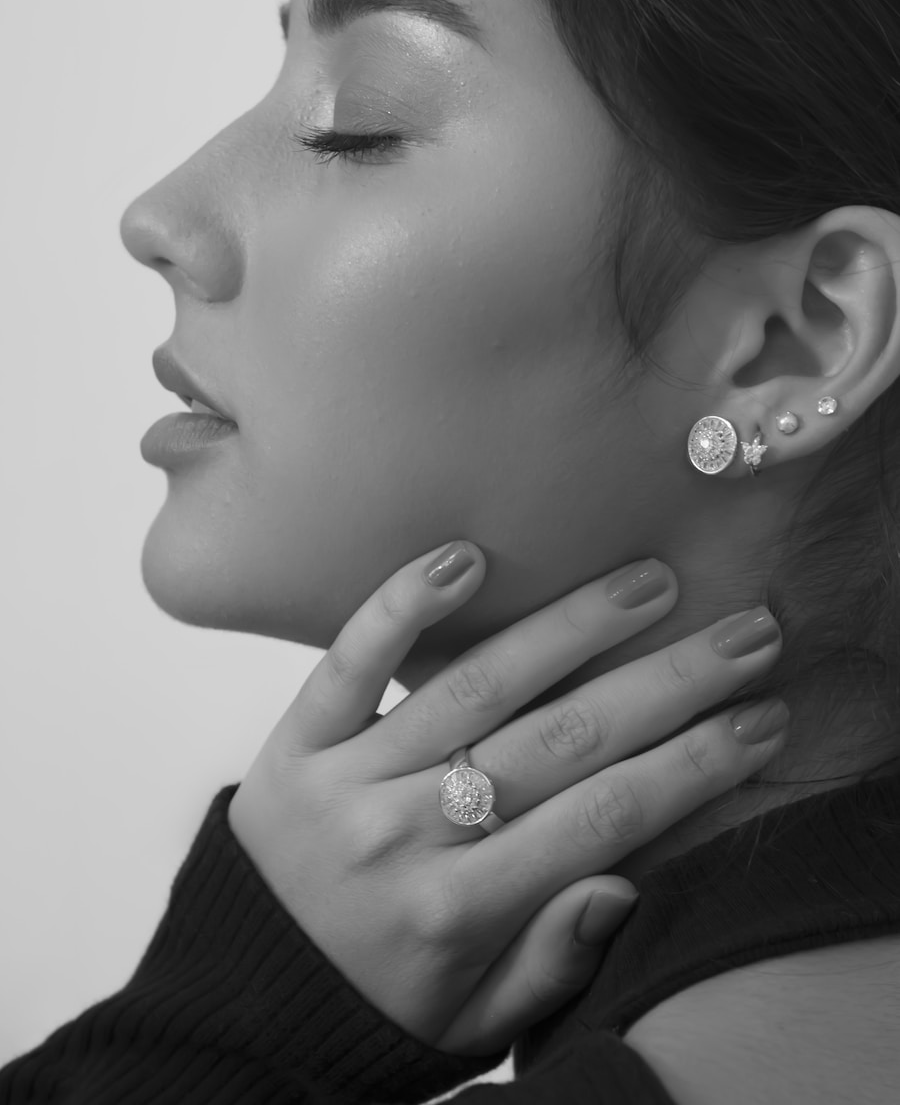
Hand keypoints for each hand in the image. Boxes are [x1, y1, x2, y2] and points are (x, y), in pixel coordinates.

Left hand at [227, 543, 785, 1055]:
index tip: (758, 717)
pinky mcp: (296, 742)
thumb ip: (549, 960)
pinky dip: (403, 606)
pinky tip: (466, 559)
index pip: (601, 820)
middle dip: (665, 683)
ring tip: (645, 584)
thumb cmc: (377, 998)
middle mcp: (405, 838)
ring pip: (475, 687)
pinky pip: (350, 662)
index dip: (692, 764)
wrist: (245, 993)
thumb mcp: (473, 1021)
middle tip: (741, 635)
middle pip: (560, 741)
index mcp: (456, 913)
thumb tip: (625, 884)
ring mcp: (346, 781)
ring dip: (570, 628)